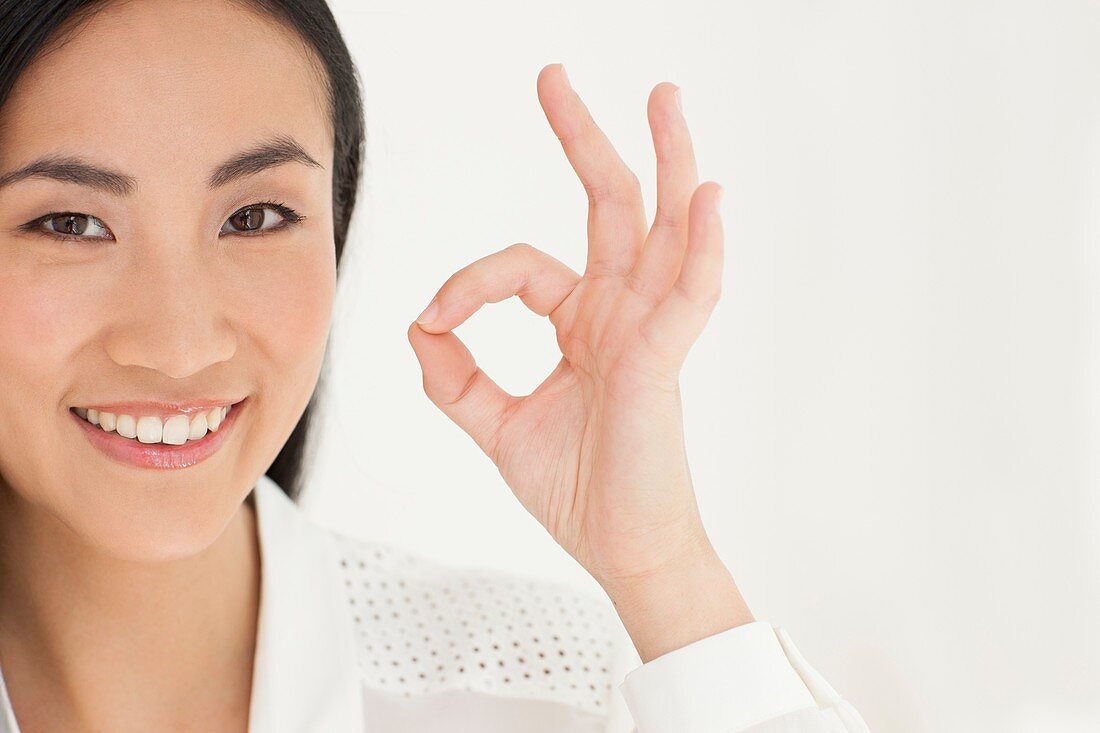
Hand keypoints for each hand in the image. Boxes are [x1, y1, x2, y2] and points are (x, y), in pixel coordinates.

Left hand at [407, 63, 725, 595]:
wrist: (620, 550)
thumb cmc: (578, 490)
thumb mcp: (496, 426)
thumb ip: (456, 378)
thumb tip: (420, 328)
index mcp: (583, 323)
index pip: (522, 267)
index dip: (471, 282)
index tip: (436, 319)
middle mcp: (620, 313)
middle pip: (609, 207)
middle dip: (584, 139)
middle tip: (554, 80)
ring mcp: (647, 330)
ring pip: (664, 228)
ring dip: (666, 161)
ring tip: (664, 98)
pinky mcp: (664, 361)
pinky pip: (690, 295)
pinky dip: (702, 246)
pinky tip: (704, 195)